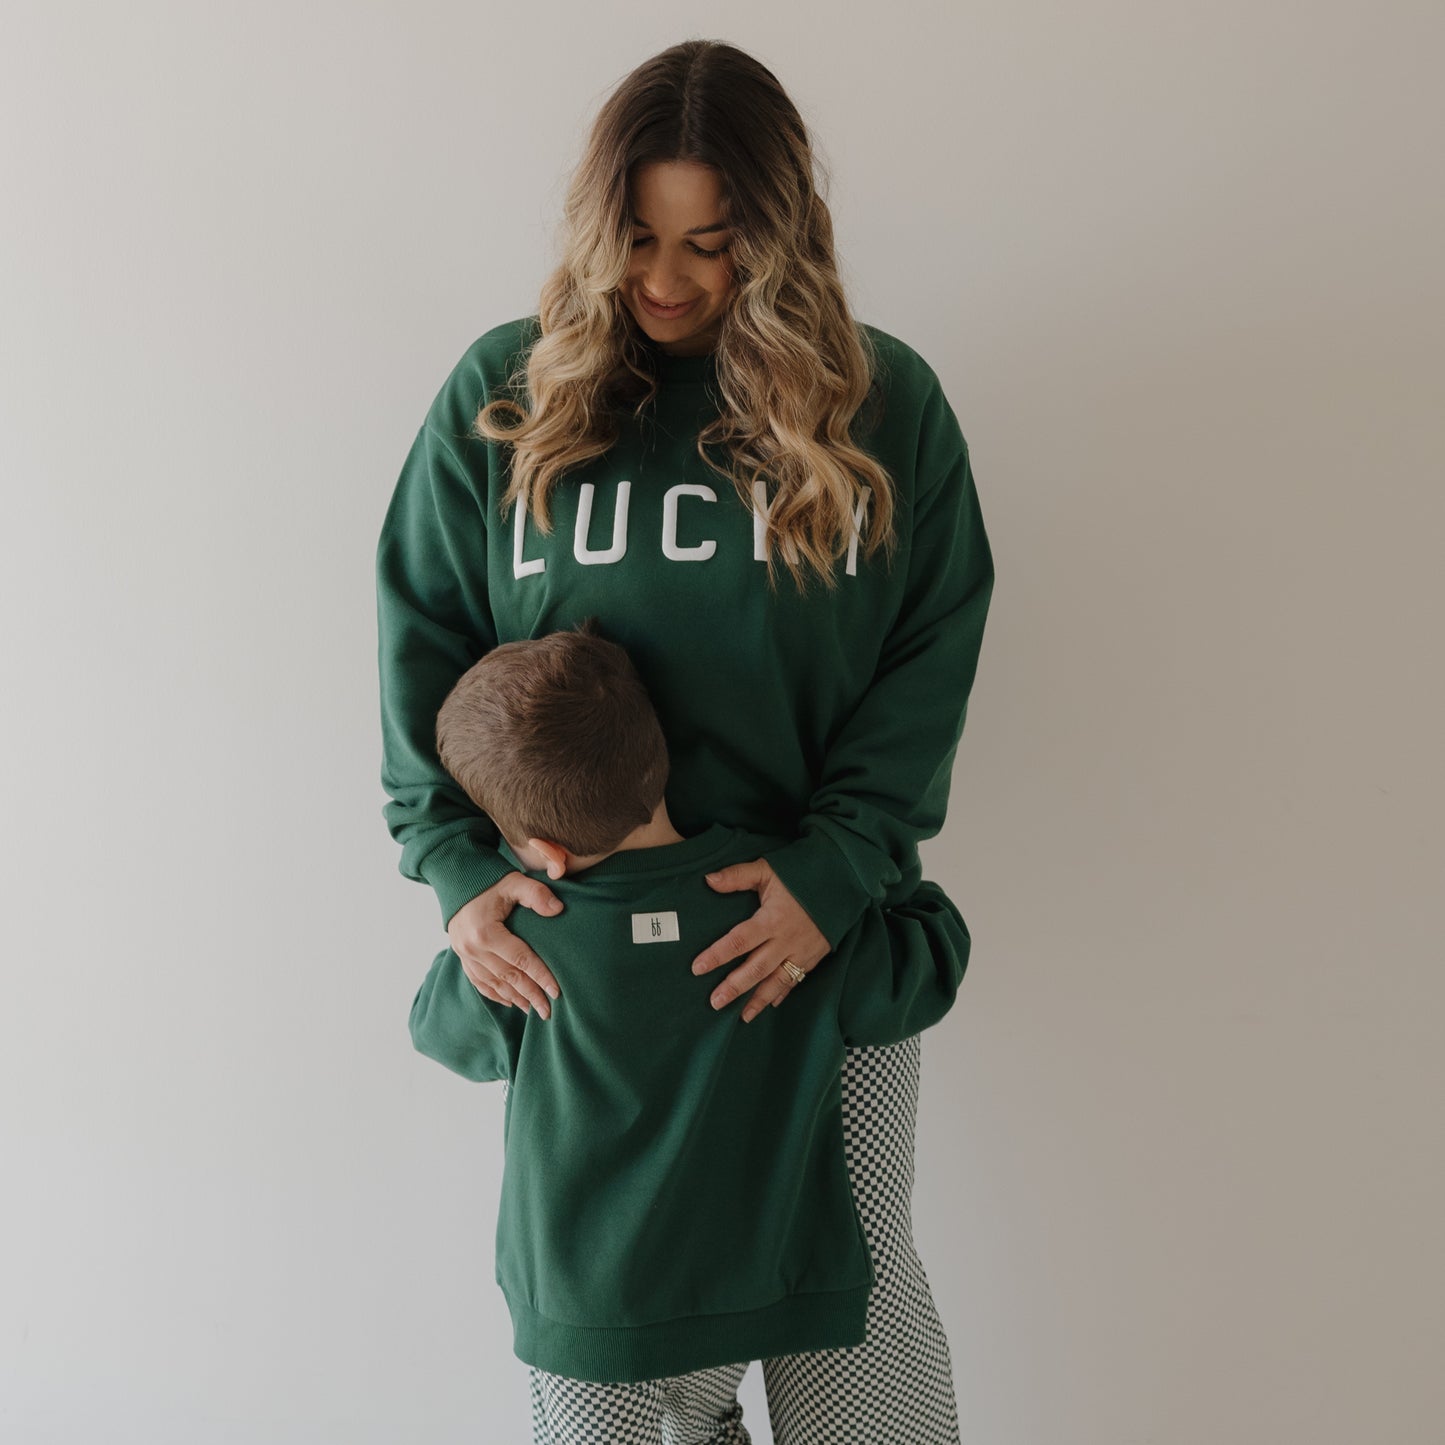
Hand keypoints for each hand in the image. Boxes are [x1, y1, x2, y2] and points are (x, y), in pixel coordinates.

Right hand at [447, 872, 562, 1019]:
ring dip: (515, 998)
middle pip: (508, 977)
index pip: (521, 960)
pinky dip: (495, 994)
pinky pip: (478, 981)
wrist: (457, 879)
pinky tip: (510, 1001)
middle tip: (549, 1011)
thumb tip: (558, 909)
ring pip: (493, 983)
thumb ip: (536, 894)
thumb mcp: (514, 882)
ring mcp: (464, 955)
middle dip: (530, 995)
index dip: (540, 977)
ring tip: (533, 1009)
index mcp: (486, 932)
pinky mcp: (461, 956)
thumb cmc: (490, 881)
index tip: (557, 992)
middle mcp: (472, 948)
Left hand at [691, 858, 829, 1021]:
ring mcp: (801, 951)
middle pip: (756, 969)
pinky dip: (783, 993)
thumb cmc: (802, 873)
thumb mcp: (768, 870)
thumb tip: (708, 880)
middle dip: (735, 987)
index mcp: (771, 919)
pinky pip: (796, 979)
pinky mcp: (814, 956)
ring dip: (758, 1000)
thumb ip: (737, 876)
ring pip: (777, 981)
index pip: (739, 941)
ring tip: (742, 1016)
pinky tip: (771, 1004)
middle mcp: (786, 940)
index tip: (697, 968)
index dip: (717, 955)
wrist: (843, 881)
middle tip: (714, 1003)